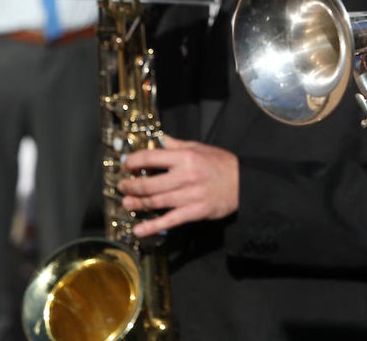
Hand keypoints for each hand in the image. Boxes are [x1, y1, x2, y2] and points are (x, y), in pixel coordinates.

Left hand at [118, 135, 238, 236]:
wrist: (244, 183)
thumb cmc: (222, 164)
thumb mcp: (200, 148)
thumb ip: (176, 144)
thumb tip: (158, 138)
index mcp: (186, 157)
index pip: (151, 158)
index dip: (133, 162)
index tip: (126, 165)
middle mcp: (185, 176)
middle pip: (149, 184)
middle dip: (130, 186)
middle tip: (122, 186)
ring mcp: (189, 196)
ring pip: (155, 202)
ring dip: (137, 203)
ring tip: (127, 202)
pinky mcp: (194, 212)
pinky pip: (169, 220)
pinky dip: (151, 226)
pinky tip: (139, 230)